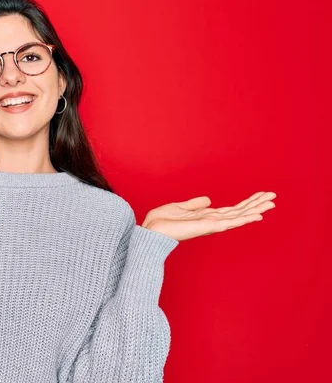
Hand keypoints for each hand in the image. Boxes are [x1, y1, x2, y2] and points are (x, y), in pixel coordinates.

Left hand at [141, 191, 276, 241]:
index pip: (231, 209)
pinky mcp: (207, 226)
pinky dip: (244, 219)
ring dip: (255, 209)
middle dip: (255, 204)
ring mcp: (211, 225)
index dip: (246, 203)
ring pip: (238, 216)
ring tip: (271, 203)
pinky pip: (229, 222)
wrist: (151, 230)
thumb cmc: (161, 221)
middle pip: (238, 212)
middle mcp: (211, 221)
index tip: (260, 195)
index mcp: (206, 216)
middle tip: (273, 197)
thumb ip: (195, 204)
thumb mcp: (180, 207)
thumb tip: (208, 200)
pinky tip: (257, 215)